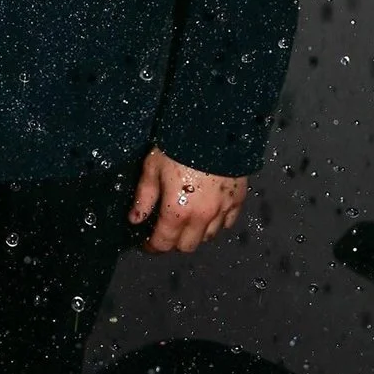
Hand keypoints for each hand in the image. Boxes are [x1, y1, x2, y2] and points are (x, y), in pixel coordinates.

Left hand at [128, 147, 246, 252]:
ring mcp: (223, 210)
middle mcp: (202, 217)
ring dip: (196, 233)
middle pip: (187, 246)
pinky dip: (217, 222)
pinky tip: (208, 211)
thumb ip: (144, 197)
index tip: (146, 242)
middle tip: (166, 229)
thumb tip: (135, 219)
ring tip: (187, 219)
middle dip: (174, 242)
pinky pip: (227, 222)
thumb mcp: (153, 167)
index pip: (164, 243)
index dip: (152, 246)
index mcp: (178, 211)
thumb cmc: (177, 145)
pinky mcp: (238, 200)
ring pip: (208, 236)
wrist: (214, 127)